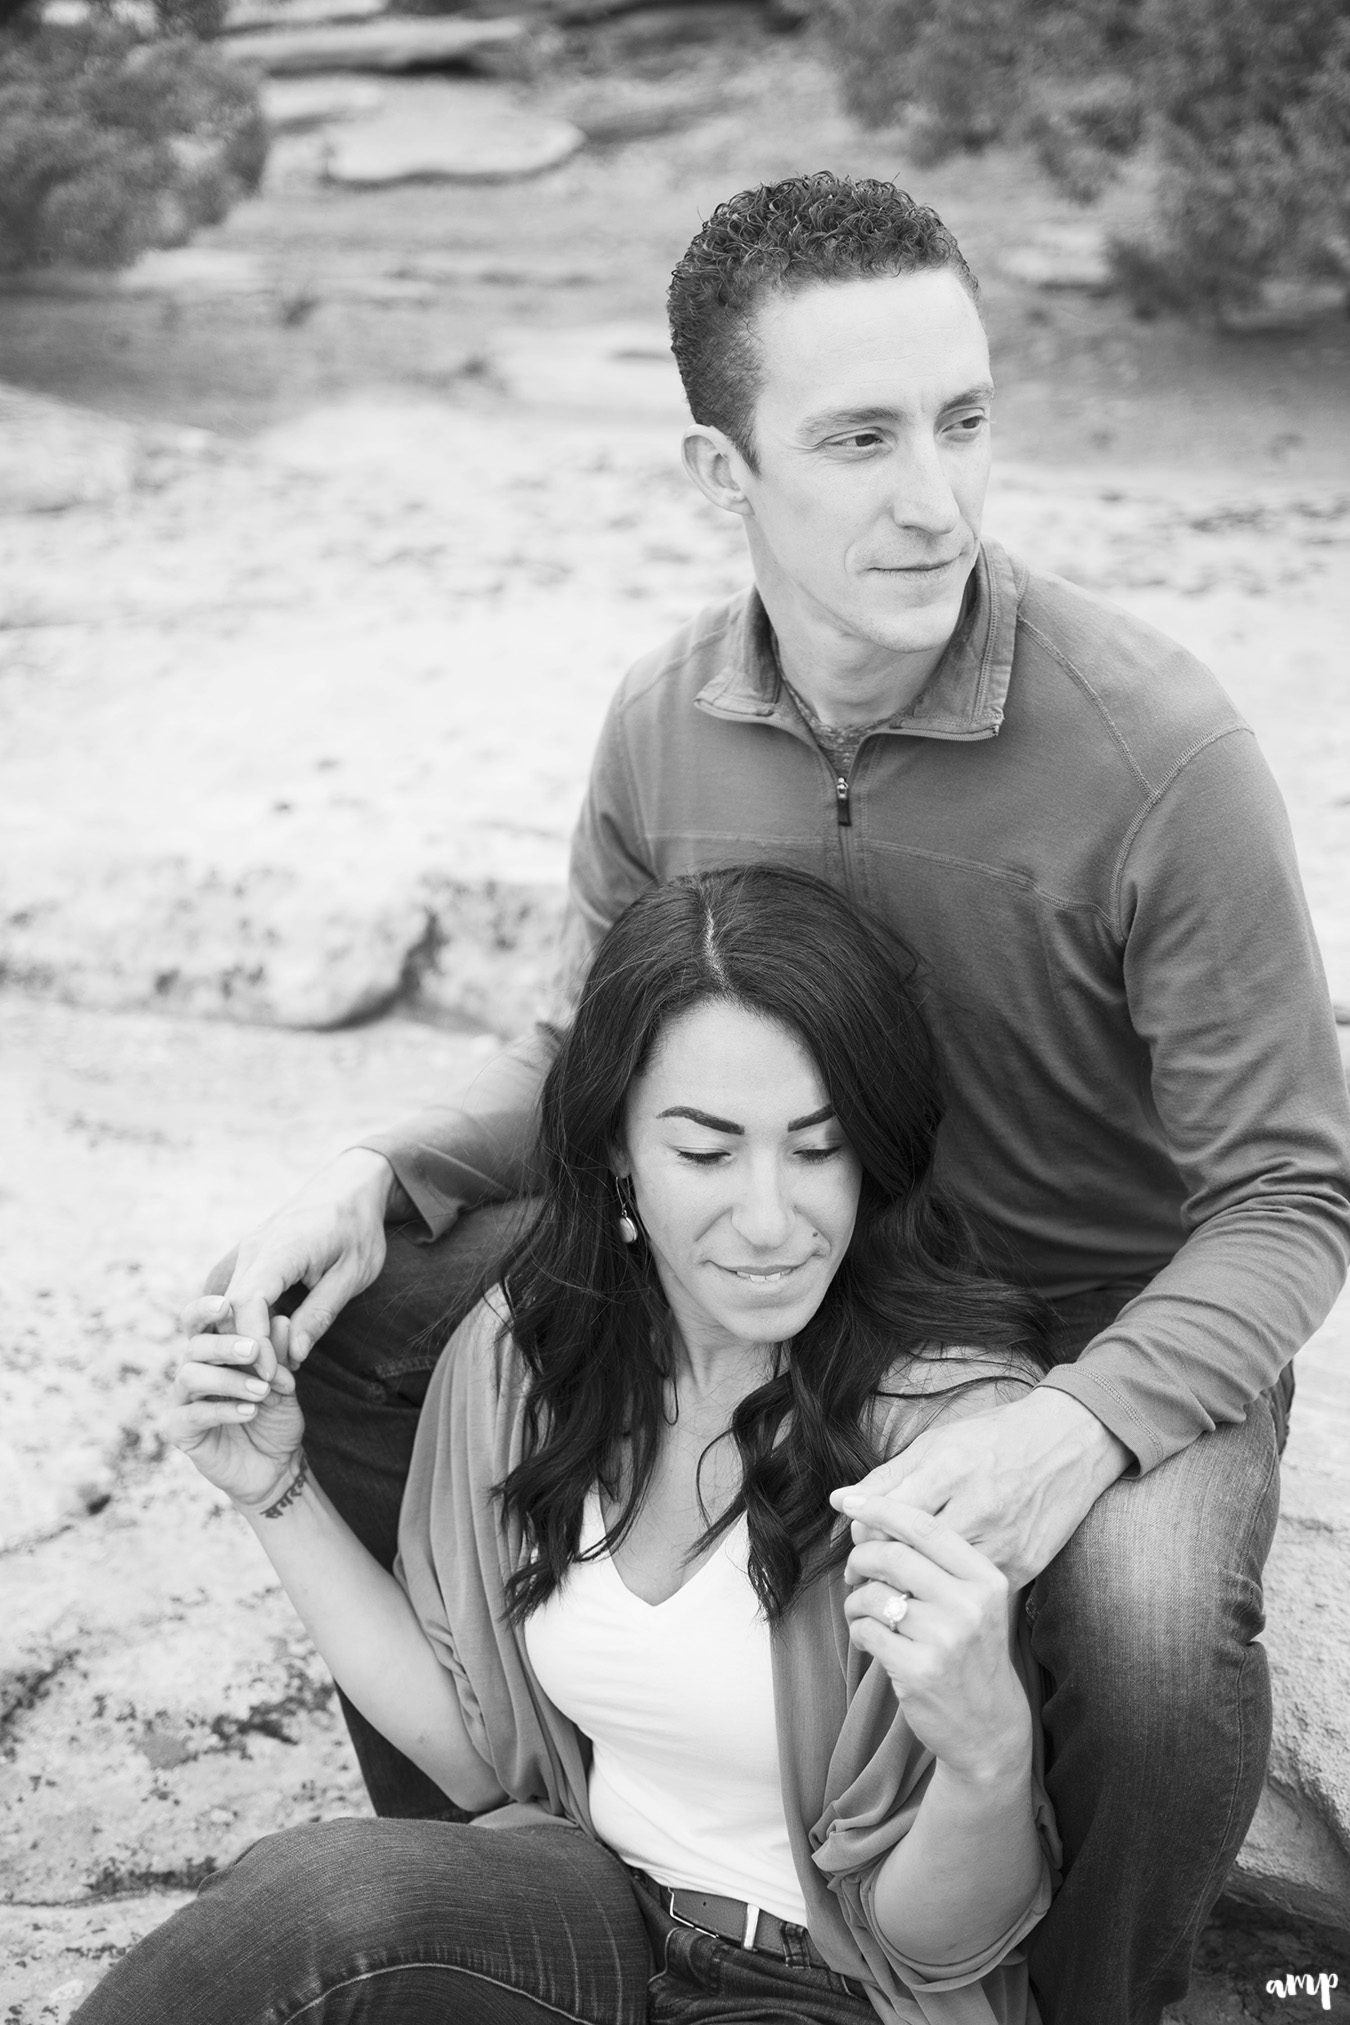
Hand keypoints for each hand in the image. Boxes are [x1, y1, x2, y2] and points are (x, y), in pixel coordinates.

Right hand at [166, 1297, 304, 1509]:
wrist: (277, 1465)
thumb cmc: (276, 1416)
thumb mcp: (284, 1381)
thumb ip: (279, 1353)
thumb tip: (280, 1320)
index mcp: (214, 1352)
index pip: (198, 1321)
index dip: (205, 1309)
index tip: (226, 1304)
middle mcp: (193, 1371)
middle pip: (195, 1345)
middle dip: (225, 1344)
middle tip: (254, 1350)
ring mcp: (183, 1401)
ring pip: (190, 1375)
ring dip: (230, 1380)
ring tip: (263, 1391)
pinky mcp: (180, 1431)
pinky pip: (193, 1414)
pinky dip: (224, 1410)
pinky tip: (250, 1411)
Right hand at [205, 1147, 397, 1366]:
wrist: (349, 1185)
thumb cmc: (358, 1228)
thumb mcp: (353, 1273)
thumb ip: (321, 1313)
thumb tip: (294, 1355)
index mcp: (280, 1248)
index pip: (248, 1303)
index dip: (254, 1345)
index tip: (271, 1376)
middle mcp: (253, 1249)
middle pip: (228, 1309)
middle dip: (245, 1351)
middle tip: (273, 1384)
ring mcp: (246, 1252)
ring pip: (225, 1306)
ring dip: (242, 1341)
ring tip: (272, 1371)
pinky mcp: (248, 1258)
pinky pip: (235, 1297)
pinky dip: (245, 1325)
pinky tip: (267, 1348)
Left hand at [837, 1388, 1131, 1586]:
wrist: (1070, 1443)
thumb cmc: (994, 1440)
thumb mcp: (938, 1444)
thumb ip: (889, 1476)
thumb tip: (842, 1501)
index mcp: (953, 1470)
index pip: (890, 1515)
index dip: (864, 1532)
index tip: (855, 1536)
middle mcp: (980, 1509)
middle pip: (908, 1554)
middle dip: (874, 1567)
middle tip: (858, 1570)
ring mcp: (1004, 1543)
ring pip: (934, 1584)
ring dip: (901, 1590)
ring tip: (886, 1585)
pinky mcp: (1022, 1571)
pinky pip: (967, 1597)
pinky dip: (941, 1600)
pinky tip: (924, 1597)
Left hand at [839, 1496, 1031, 1781]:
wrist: (988, 1725)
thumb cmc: (970, 1653)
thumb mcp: (973, 1602)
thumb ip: (936, 1563)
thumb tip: (871, 1518)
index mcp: (985, 1578)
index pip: (925, 1527)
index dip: (881, 1508)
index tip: (849, 1501)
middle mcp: (969, 1604)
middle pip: (892, 1555)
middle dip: (861, 1558)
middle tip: (854, 1571)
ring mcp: (945, 1639)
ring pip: (873, 1594)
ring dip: (855, 1601)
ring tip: (862, 1614)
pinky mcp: (919, 1670)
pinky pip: (866, 1630)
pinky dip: (858, 1630)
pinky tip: (870, 1640)